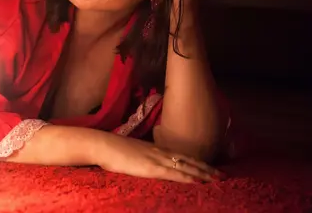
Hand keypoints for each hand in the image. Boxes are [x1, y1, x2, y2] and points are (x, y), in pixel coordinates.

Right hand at [95, 133, 223, 182]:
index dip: (199, 163)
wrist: (103, 145)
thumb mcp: (134, 151)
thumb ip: (145, 156)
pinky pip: (174, 174)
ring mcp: (157, 160)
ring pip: (186, 167)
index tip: (212, 169)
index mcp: (157, 149)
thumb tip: (150, 163)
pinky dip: (188, 178)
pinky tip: (198, 182)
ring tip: (218, 180)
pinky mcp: (152, 168)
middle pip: (190, 161)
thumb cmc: (114, 149)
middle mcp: (161, 153)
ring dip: (203, 174)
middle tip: (223, 176)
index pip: (183, 156)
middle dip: (207, 169)